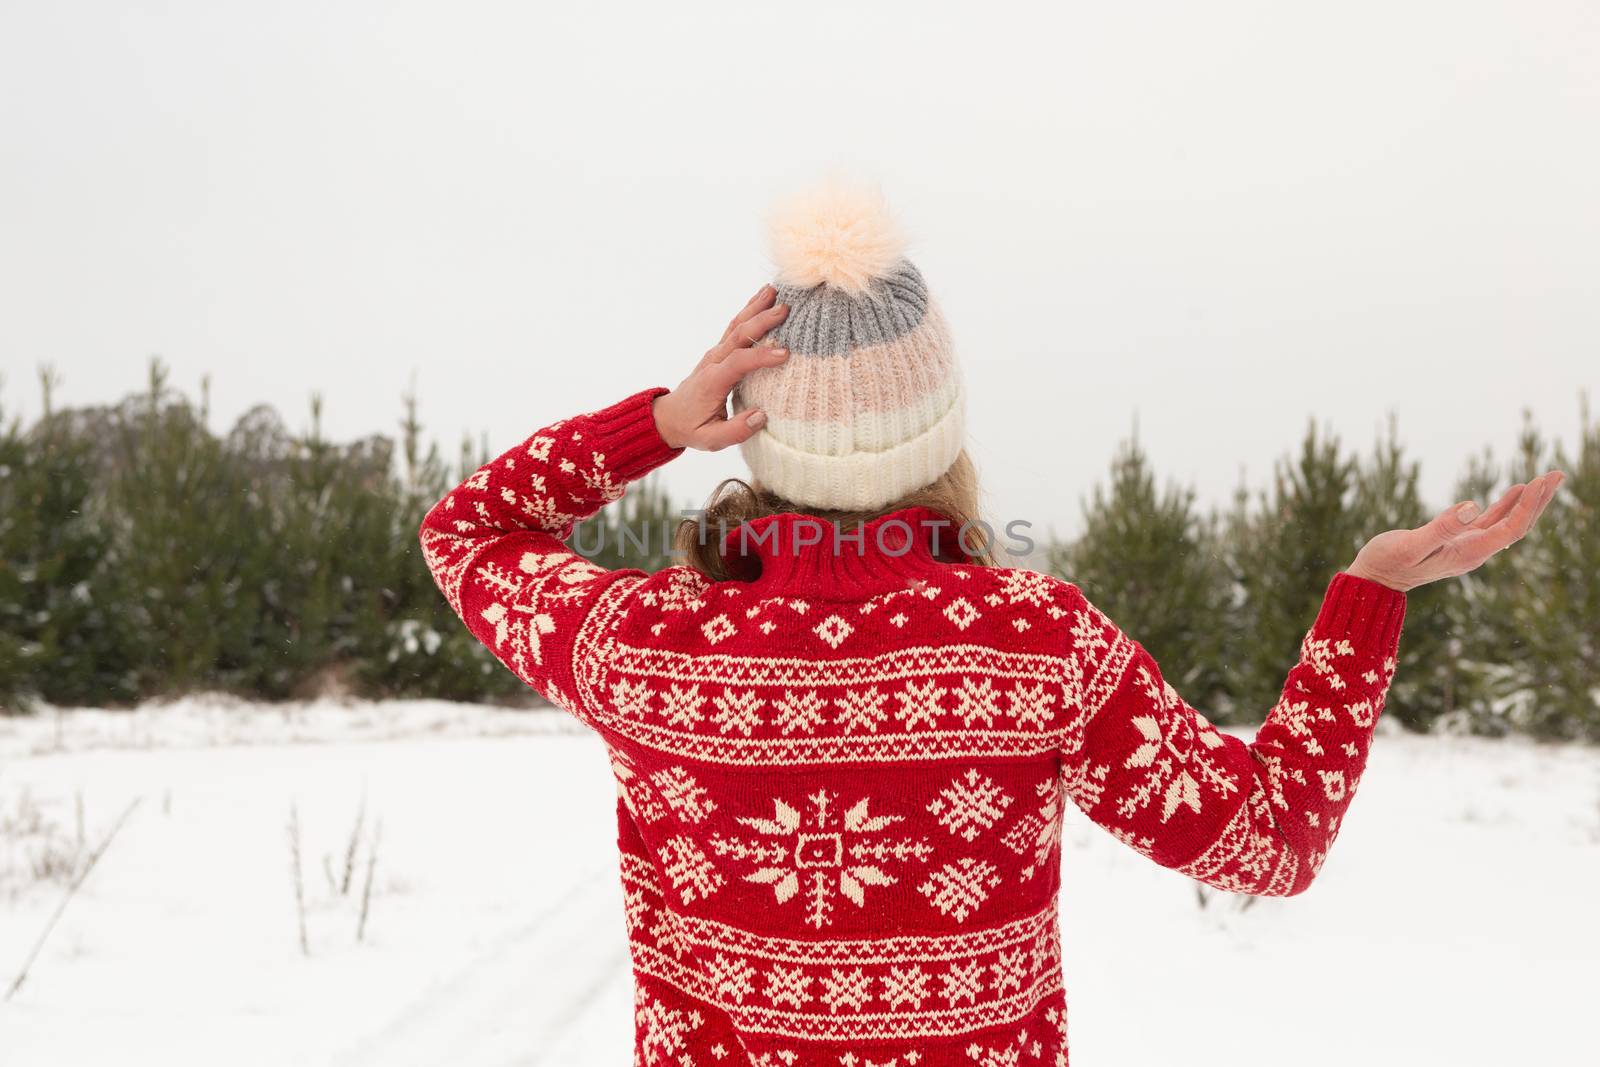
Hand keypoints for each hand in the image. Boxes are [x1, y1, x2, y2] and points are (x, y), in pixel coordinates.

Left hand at [652, 285, 790, 450]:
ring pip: (736, 325)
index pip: (737, 363)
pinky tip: (764, 297)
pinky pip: (735, 326)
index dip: (760, 356)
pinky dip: (750, 310)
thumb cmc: (692, 428)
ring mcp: (715, 353)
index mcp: (712, 381)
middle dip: (761, 321)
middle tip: (785, 309)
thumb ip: (736, 431)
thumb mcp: (710, 440)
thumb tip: (761, 416)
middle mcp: (713, 362)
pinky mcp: (720, 351)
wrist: (669, 417)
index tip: (785, 354)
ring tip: (775, 290)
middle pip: (737, 335)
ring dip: (755, 307)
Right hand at [1346, 470, 1565, 591]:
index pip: (1509, 529)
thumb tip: (1472, 507)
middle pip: (1518, 527)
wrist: (1373, 582)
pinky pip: (1492, 523)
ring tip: (1547, 478)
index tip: (1540, 481)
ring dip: (1529, 502)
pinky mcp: (1458, 542)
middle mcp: (1475, 552)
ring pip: (1509, 524)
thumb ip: (1440, 528)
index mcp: (1468, 553)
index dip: (1527, 505)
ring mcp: (1469, 547)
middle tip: (1559, 474)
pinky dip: (1508, 506)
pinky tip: (1517, 491)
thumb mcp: (1409, 544)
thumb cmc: (1386, 563)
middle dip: (1540, 501)